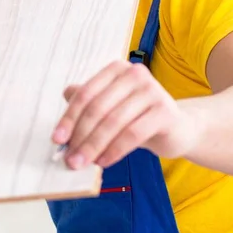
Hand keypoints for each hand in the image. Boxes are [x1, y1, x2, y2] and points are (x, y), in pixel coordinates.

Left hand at [52, 60, 194, 169]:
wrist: (176, 128)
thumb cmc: (137, 117)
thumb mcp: (109, 108)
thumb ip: (88, 103)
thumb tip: (63, 105)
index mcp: (116, 69)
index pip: (86, 94)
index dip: (69, 118)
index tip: (57, 140)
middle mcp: (135, 74)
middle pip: (98, 108)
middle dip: (81, 136)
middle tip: (70, 159)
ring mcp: (152, 90)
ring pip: (114, 122)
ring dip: (95, 146)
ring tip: (84, 164)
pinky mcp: (164, 111)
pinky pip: (132, 134)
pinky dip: (114, 150)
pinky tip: (104, 162)